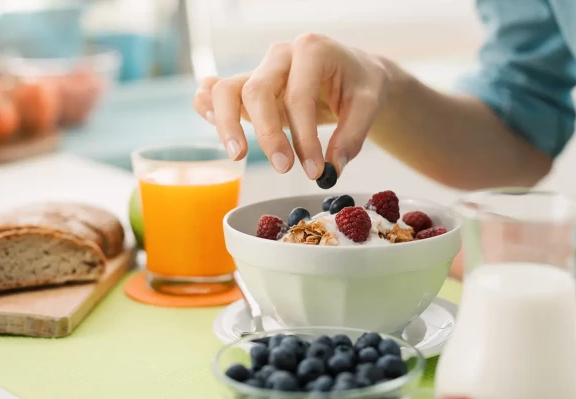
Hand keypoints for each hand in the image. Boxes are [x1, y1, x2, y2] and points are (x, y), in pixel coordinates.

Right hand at [193, 33, 389, 178]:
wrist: (354, 73)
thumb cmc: (359, 85)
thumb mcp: (368, 106)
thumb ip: (352, 137)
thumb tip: (333, 168)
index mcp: (312, 50)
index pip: (298, 97)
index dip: (304, 138)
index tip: (315, 170)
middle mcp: (280, 55)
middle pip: (257, 91)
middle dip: (268, 134)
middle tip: (284, 168)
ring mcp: (260, 69)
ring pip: (226, 89)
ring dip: (227, 124)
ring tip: (239, 156)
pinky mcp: (248, 85)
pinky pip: (215, 89)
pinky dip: (206, 105)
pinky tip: (210, 123)